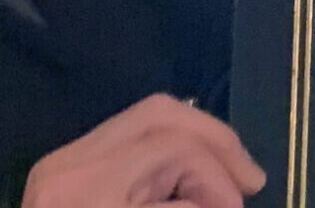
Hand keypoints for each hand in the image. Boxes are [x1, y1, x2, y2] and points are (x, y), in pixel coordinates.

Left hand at [21, 94, 266, 206]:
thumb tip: (219, 202)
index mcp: (89, 190)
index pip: (173, 149)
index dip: (218, 180)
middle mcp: (71, 163)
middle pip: (161, 115)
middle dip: (216, 142)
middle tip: (250, 181)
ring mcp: (63, 164)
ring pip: (145, 119)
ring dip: (195, 145)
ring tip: (226, 181)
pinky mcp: (65, 172)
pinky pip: (127, 140)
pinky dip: (167, 154)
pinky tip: (188, 180)